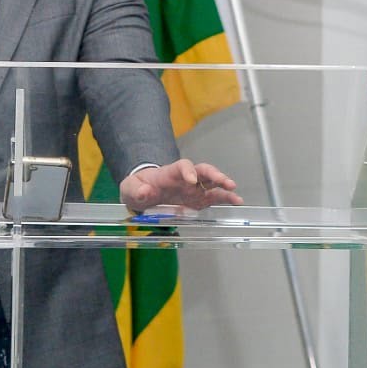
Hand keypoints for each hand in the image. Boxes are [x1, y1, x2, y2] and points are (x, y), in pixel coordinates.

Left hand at [119, 159, 243, 212]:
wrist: (143, 194)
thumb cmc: (138, 188)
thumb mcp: (129, 188)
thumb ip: (135, 189)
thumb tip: (144, 191)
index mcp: (169, 173)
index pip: (182, 166)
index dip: (188, 171)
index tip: (192, 180)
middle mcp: (185, 178)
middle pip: (202, 170)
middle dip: (214, 174)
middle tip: (224, 182)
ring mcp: (194, 188)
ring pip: (212, 182)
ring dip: (223, 186)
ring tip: (235, 194)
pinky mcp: (198, 200)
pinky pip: (214, 197)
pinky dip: (226, 199)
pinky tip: (237, 202)